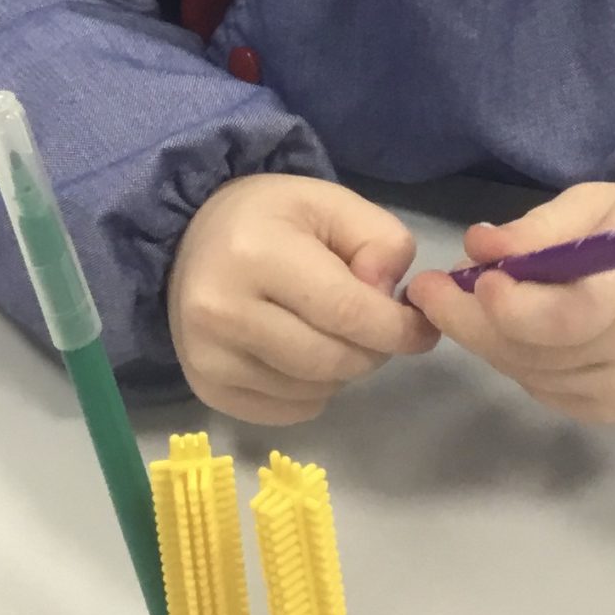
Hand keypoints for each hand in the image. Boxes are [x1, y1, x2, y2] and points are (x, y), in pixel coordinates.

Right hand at [168, 172, 437, 423]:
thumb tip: (389, 301)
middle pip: (333, 361)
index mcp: (256, 254)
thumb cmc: (272, 219)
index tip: (423, 330)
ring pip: (316, 391)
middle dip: (373, 350)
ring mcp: (208, 358)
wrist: (192, 242)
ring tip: (333, 332)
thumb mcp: (332, 204)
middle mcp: (222, 311)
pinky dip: (315, 391)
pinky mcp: (206, 390)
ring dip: (344, 370)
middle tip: (378, 328)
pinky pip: (290, 411)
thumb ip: (379, 242)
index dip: (398, 329)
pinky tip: (304, 353)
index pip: (347, 312)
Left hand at [406, 182, 614, 424]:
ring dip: (486, 337)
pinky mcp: (611, 415)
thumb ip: (542, 227)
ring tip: (459, 299)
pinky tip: (505, 327)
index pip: (571, 315)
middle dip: (472, 321)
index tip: (475, 278)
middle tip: (426, 290)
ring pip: (529, 373)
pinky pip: (541, 388)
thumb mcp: (605, 205)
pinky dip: (513, 357)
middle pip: (537, 351)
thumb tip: (479, 244)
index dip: (515, 304)